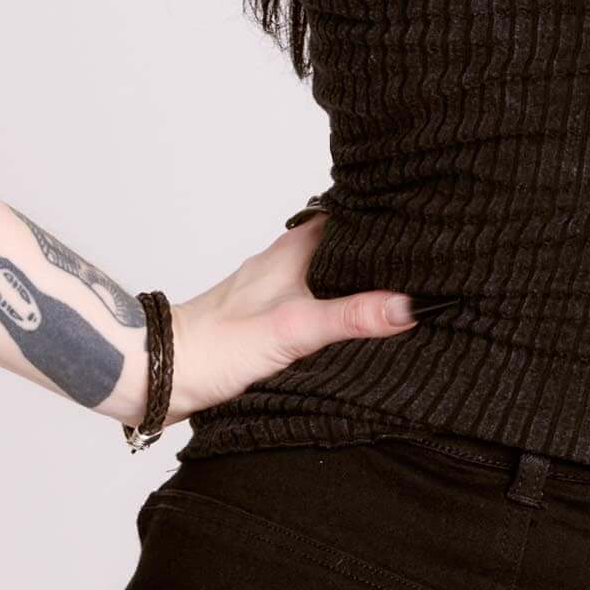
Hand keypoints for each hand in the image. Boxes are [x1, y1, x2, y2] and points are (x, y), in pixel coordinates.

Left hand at [126, 213, 435, 427]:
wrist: (162, 373)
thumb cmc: (215, 347)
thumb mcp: (294, 330)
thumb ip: (351, 316)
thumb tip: (408, 305)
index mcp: (295, 249)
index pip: (353, 216)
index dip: (388, 217)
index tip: (427, 222)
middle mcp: (286, 260)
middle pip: (346, 243)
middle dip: (381, 250)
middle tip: (425, 257)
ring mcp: (276, 287)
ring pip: (330, 270)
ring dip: (359, 277)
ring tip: (402, 285)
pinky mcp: (268, 315)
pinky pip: (315, 297)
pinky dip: (338, 302)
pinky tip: (354, 319)